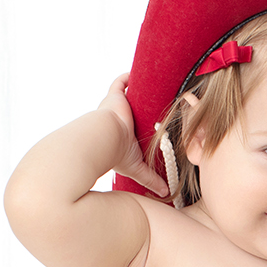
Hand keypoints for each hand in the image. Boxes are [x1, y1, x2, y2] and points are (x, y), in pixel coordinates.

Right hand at [100, 73, 169, 199]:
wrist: (102, 140)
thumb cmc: (115, 155)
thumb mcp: (137, 167)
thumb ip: (150, 179)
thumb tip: (164, 194)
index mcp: (122, 133)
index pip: (134, 124)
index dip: (143, 120)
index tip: (157, 118)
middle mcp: (118, 118)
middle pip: (132, 108)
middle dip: (144, 103)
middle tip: (161, 98)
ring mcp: (116, 106)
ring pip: (129, 94)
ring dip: (140, 89)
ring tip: (155, 83)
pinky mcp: (115, 97)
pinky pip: (121, 82)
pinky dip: (128, 76)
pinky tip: (139, 73)